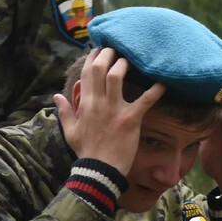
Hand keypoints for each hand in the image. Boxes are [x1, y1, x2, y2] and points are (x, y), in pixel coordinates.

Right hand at [53, 47, 164, 173]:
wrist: (99, 171)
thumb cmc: (86, 152)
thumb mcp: (70, 131)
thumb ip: (65, 111)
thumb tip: (57, 97)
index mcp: (85, 103)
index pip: (87, 73)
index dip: (94, 58)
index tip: (101, 50)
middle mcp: (99, 102)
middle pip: (101, 68)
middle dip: (109, 54)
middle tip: (118, 49)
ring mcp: (115, 109)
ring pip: (118, 76)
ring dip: (125, 64)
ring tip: (133, 60)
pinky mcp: (130, 119)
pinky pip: (145, 100)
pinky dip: (156, 90)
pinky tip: (164, 81)